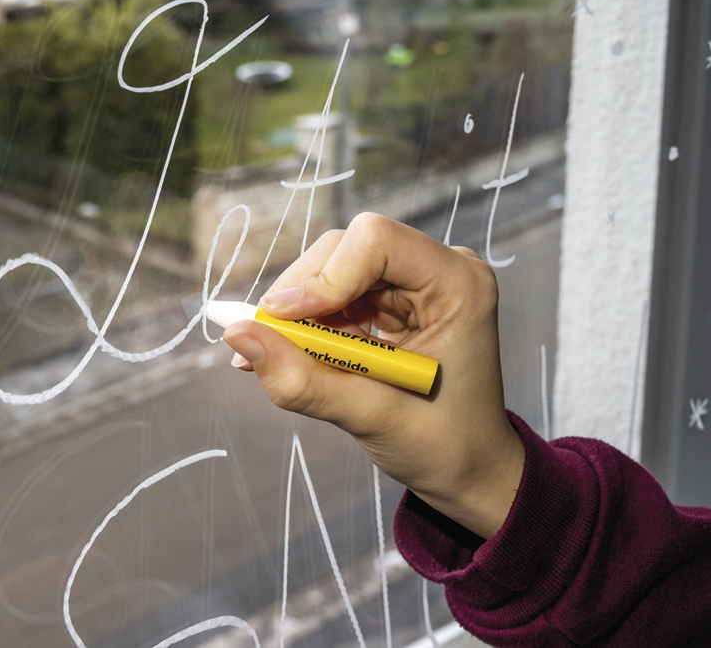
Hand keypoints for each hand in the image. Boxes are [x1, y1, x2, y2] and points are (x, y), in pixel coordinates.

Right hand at [222, 212, 523, 538]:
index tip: (283, 320)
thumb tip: (239, 337)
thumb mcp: (373, 419)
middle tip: (266, 346)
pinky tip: (288, 356)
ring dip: (297, 313)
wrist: (471, 469)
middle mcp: (438, 270)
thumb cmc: (445, 446)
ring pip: (330, 268)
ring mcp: (413, 282)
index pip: (377, 241)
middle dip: (302, 296)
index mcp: (459, 285)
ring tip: (277, 359)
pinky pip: (332, 294)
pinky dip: (305, 324)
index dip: (325, 275)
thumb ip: (304, 380)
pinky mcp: (390, 299)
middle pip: (346, 249)